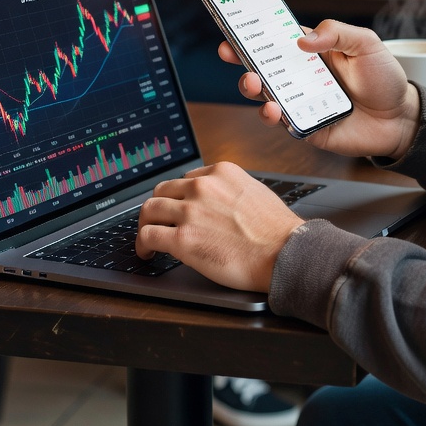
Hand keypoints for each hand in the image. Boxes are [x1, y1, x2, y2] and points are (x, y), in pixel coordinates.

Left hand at [136, 161, 303, 291]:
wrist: (283, 252)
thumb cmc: (275, 229)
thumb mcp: (253, 191)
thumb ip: (229, 190)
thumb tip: (216, 201)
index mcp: (221, 172)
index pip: (186, 178)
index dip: (180, 197)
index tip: (178, 209)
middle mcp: (202, 186)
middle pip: (162, 190)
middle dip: (159, 207)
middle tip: (158, 222)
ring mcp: (190, 211)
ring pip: (149, 210)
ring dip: (146, 224)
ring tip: (148, 238)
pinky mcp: (182, 238)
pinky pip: (148, 236)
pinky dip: (142, 244)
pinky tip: (147, 253)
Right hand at [219, 19, 420, 158]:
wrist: (401, 119)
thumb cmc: (384, 78)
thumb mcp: (366, 43)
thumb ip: (337, 33)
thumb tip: (303, 39)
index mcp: (313, 51)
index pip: (277, 38)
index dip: (254, 31)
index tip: (233, 25)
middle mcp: (302, 76)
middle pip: (262, 65)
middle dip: (240, 58)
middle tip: (229, 52)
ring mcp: (301, 101)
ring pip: (265, 94)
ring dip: (252, 87)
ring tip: (253, 82)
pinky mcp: (305, 126)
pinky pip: (282, 122)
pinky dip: (273, 115)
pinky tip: (275, 109)